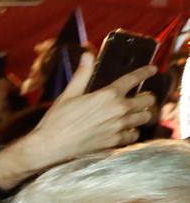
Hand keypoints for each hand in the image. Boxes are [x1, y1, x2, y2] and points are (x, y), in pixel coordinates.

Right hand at [0, 53, 155, 189]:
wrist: (50, 147)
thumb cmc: (56, 121)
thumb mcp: (68, 94)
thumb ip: (82, 74)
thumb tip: (87, 55)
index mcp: (107, 95)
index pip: (134, 78)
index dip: (146, 72)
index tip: (152, 69)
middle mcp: (118, 110)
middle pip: (147, 100)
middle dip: (146, 97)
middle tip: (141, 97)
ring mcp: (118, 127)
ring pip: (144, 118)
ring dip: (141, 114)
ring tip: (135, 114)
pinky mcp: (115, 142)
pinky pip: (134, 135)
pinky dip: (132, 132)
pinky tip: (125, 130)